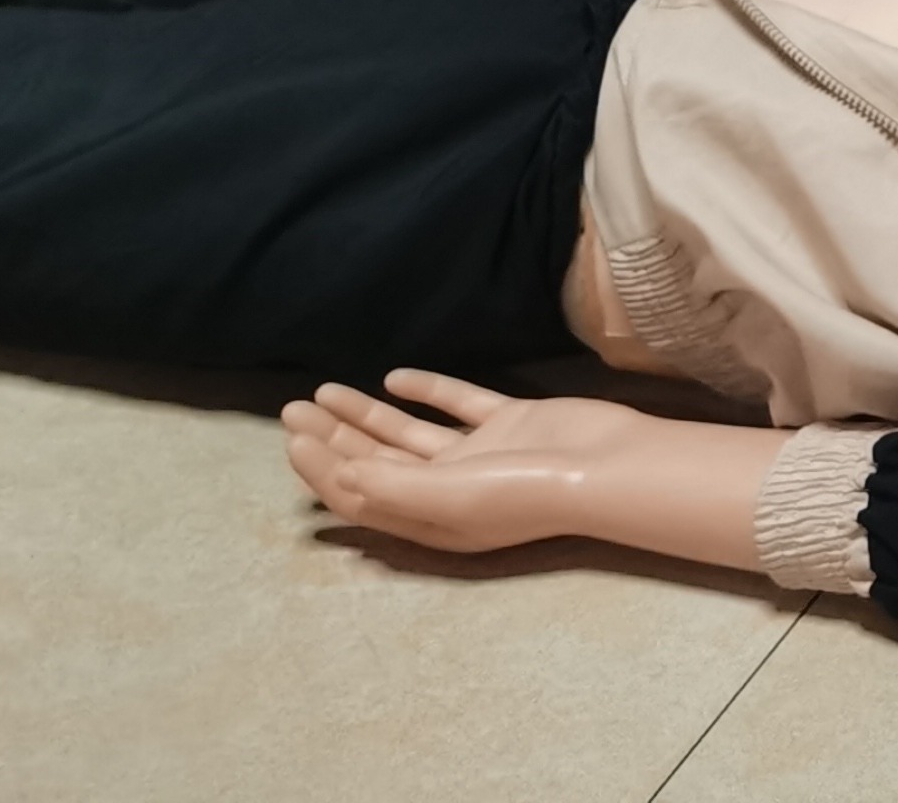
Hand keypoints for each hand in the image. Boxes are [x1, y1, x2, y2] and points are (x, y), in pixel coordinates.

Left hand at [280, 371, 640, 554]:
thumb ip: (392, 484)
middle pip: (375, 463)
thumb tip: (338, 475)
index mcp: (429, 519)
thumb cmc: (526, 492)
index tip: (294, 439)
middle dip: (332, 439)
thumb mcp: (450, 496)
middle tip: (292, 410)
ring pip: (407, 434)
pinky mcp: (507, 422)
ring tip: (324, 391)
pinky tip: (396, 377)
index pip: (360, 495)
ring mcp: (477, 455)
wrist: (604, 464)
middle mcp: (447, 489)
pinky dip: (426, 391)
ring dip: (365, 415)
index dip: (322, 471)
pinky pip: (456, 405)